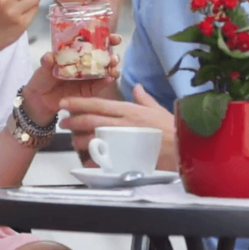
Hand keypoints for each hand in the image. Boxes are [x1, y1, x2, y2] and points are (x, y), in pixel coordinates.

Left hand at [21, 35, 122, 124]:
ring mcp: (88, 77)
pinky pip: (100, 85)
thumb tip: (49, 56)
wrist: (40, 99)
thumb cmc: (42, 78)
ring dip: (112, 67)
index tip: (114, 37)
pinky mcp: (89, 90)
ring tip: (113, 66)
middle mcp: (85, 63)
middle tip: (115, 53)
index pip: (93, 42)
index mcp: (76, 52)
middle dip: (113, 53)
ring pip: (105, 70)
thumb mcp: (43, 67)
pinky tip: (110, 78)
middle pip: (104, 56)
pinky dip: (106, 81)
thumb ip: (47, 62)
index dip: (106, 38)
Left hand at [59, 84, 177, 170]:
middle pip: (91, 120)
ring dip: (81, 140)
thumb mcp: (158, 110)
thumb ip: (144, 99)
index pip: (98, 104)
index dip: (79, 103)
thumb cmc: (174, 130)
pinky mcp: (126, 157)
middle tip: (63, 122)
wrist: (185, 149)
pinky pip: (104, 159)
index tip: (65, 102)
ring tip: (73, 141)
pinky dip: (94, 160)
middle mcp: (124, 123)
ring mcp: (123, 141)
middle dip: (74, 121)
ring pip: (94, 139)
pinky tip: (88, 161)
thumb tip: (137, 87)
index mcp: (130, 110)